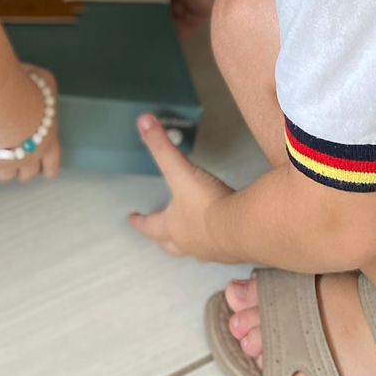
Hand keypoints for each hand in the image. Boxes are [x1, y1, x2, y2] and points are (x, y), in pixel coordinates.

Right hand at [0, 65, 60, 184]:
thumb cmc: (28, 90)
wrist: (5, 105)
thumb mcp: (42, 80)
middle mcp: (31, 156)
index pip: (52, 165)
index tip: (43, 170)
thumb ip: (40, 86)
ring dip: (0, 169)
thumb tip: (34, 80)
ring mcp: (8, 162)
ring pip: (5, 177)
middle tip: (14, 156)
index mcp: (49, 139)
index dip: (47, 168)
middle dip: (21, 169)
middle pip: (27, 176)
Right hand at [118, 0, 233, 35]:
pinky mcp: (203, 8)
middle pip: (161, 2)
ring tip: (144, 35)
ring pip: (172, 15)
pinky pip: (189, 25)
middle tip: (132, 22)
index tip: (124, 0)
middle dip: (150, 10)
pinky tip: (167, 42)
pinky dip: (179, 34)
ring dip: (162, 23)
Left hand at [128, 113, 234, 257]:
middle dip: (163, 239)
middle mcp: (190, 244)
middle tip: (158, 236)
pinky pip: (220, 250)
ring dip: (190, 244)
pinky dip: (217, 244)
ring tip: (192, 237)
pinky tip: (223, 237)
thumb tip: (143, 121)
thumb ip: (162, 147)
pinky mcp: (233, 253)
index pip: (150, 226)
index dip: (139, 222)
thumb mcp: (181, 171)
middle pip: (170, 246)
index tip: (131, 219)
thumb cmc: (206, 203)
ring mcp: (213, 252)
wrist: (244, 228)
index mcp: (173, 227)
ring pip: (195, 250)